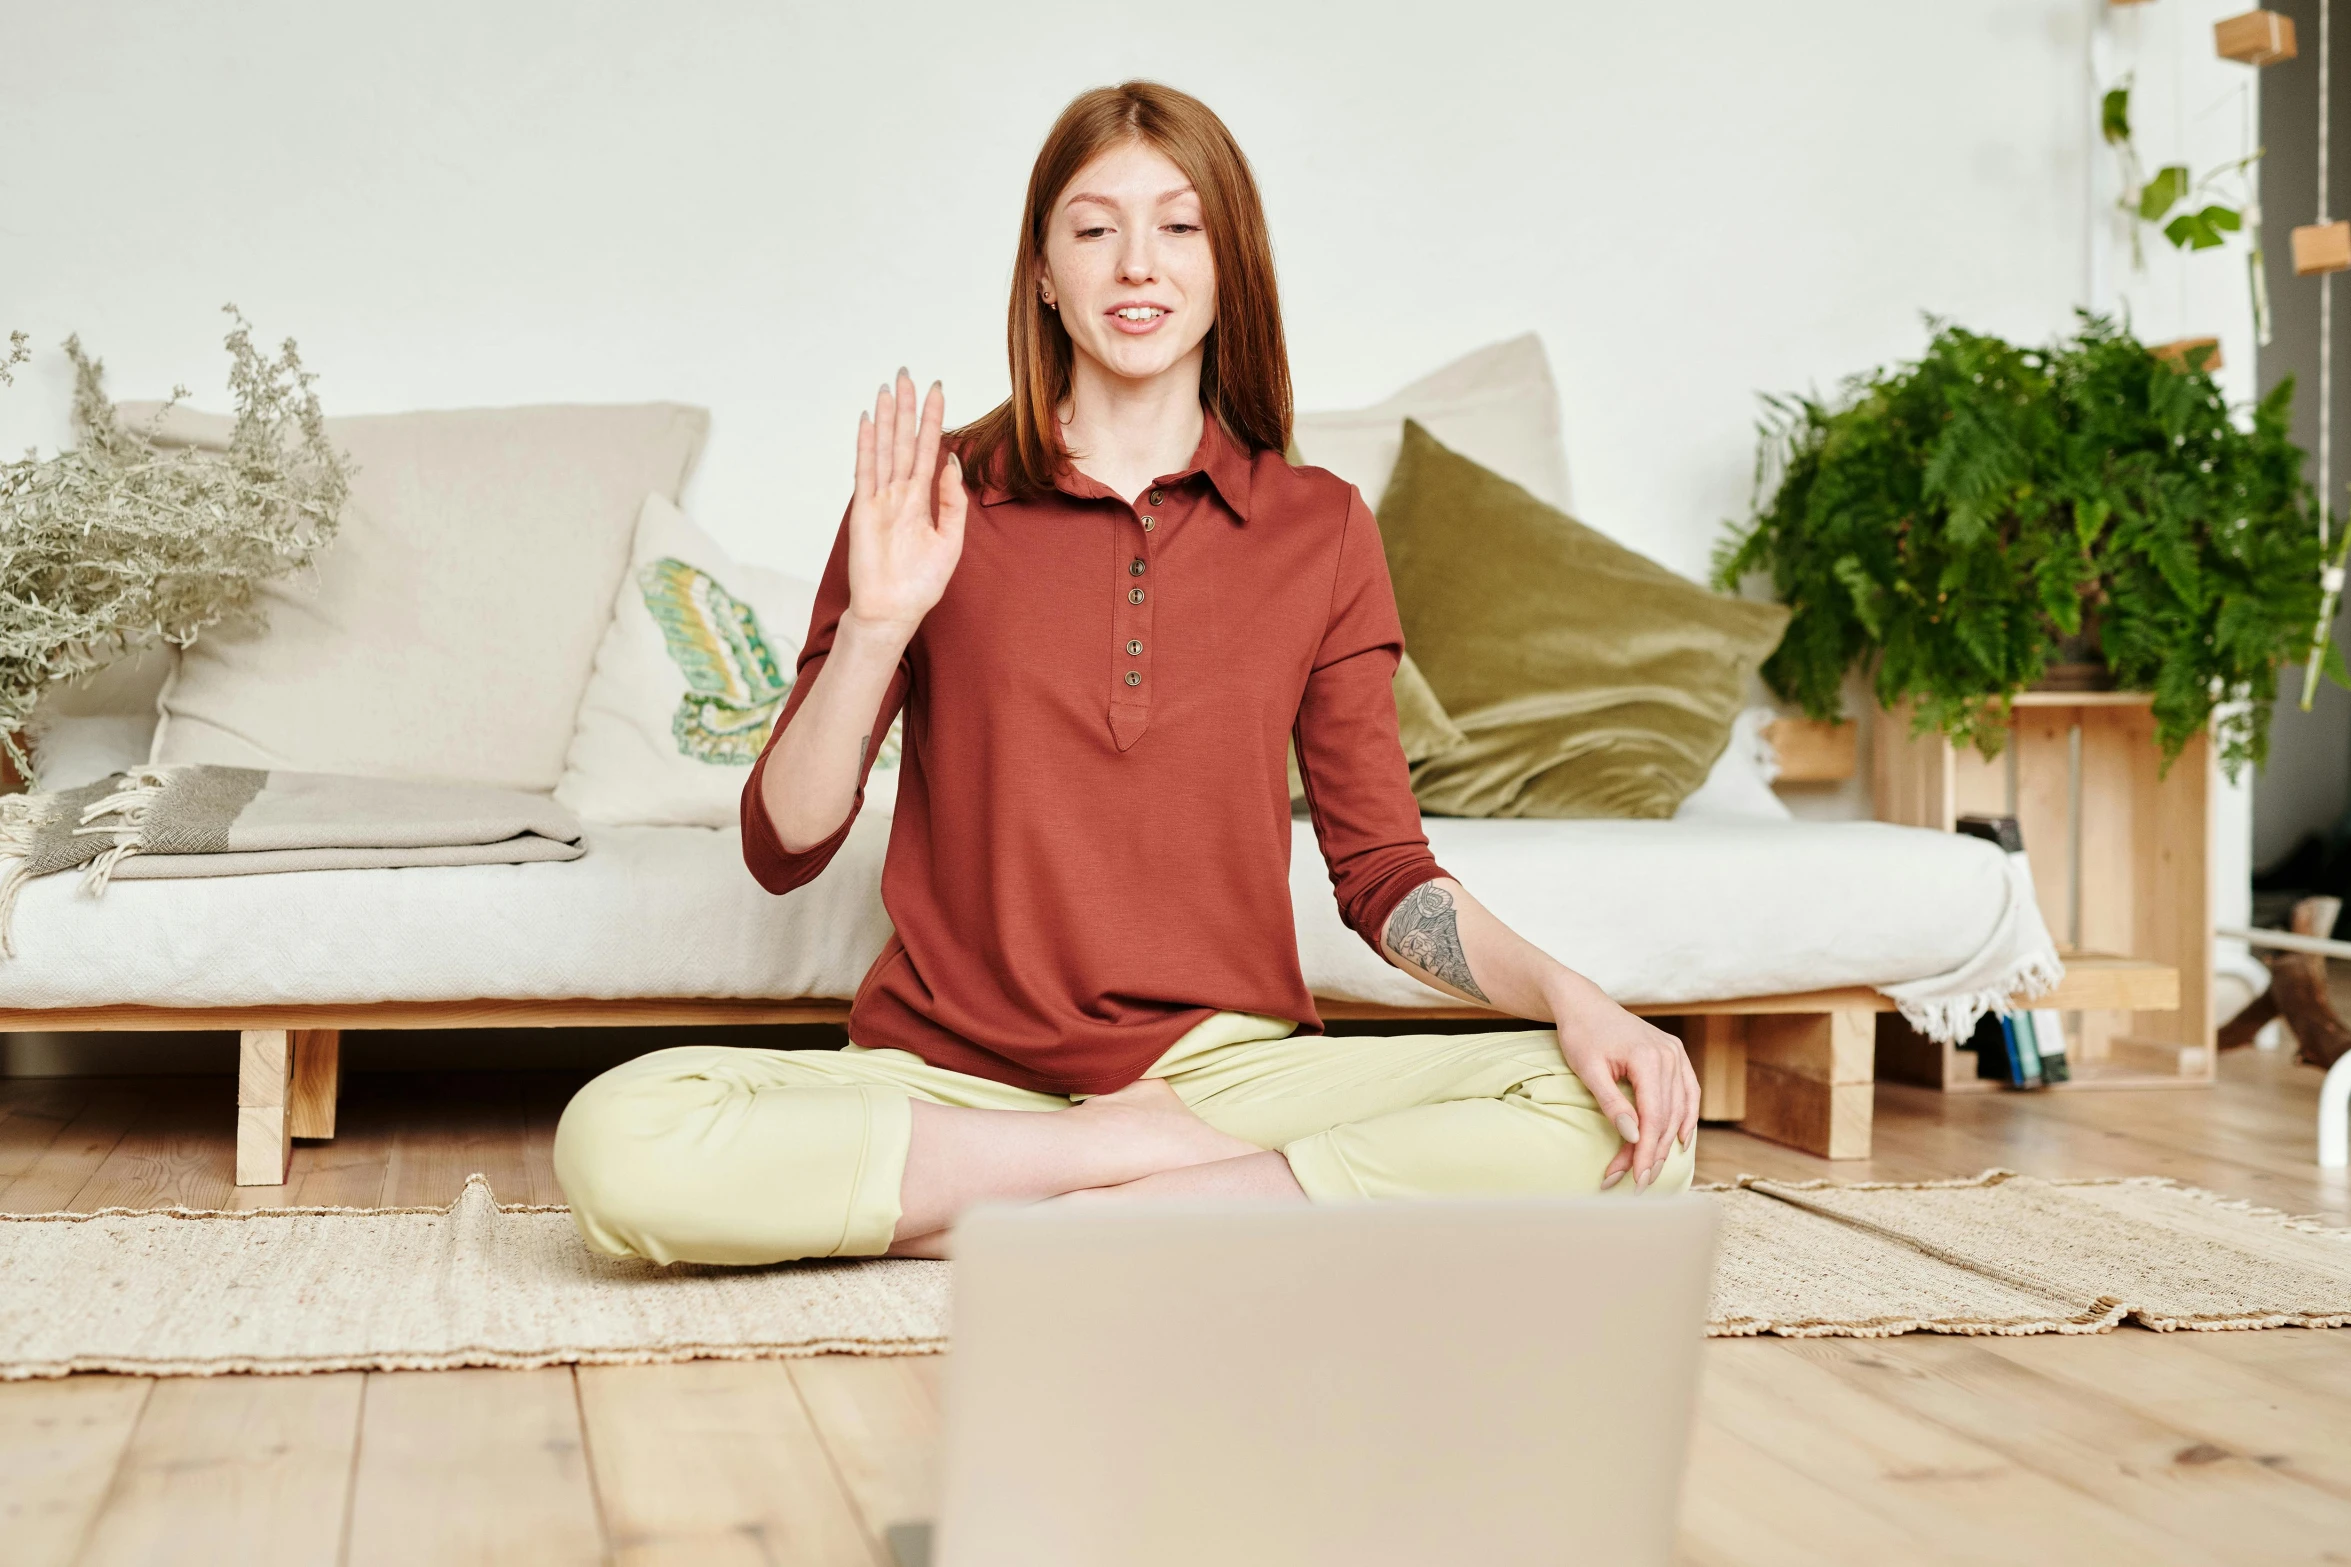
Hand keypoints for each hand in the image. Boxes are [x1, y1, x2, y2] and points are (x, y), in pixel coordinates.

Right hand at [846, 370, 965, 638]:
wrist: (894, 611)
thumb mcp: (950, 541)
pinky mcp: (864, 511)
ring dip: (887, 418)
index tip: (937, 391)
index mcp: (922, 500)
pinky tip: (868, 422)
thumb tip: (953, 462)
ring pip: (885, 449)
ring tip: (888, 387)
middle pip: (904, 441)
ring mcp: (881, 500)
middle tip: (908, 373)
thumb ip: (952, 502)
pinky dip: (867, 446)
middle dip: (907, 408)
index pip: (928, 450)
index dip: (932, 420)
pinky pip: (866, 472)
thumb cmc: (920, 583)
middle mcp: (900, 494)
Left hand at [1550, 995, 1699, 1191]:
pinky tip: (1680, 1141)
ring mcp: (1676, 1054)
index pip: (1654, 1117)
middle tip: (1637, 1183)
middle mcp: (1670, 1055)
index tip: (1636, 1178)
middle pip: (1668, 1117)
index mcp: (1649, 1058)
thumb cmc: (1581, 1035)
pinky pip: (1688, 1092)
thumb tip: (1634, 1137)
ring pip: (1680, 1109)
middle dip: (1653, 1153)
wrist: (1584, 1004)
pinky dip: (1686, 1118)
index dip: (1647, 1151)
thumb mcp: (1589, 1070)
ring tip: (1652, 1169)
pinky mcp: (1675, 1055)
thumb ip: (1612, 1104)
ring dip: (1667, 1142)